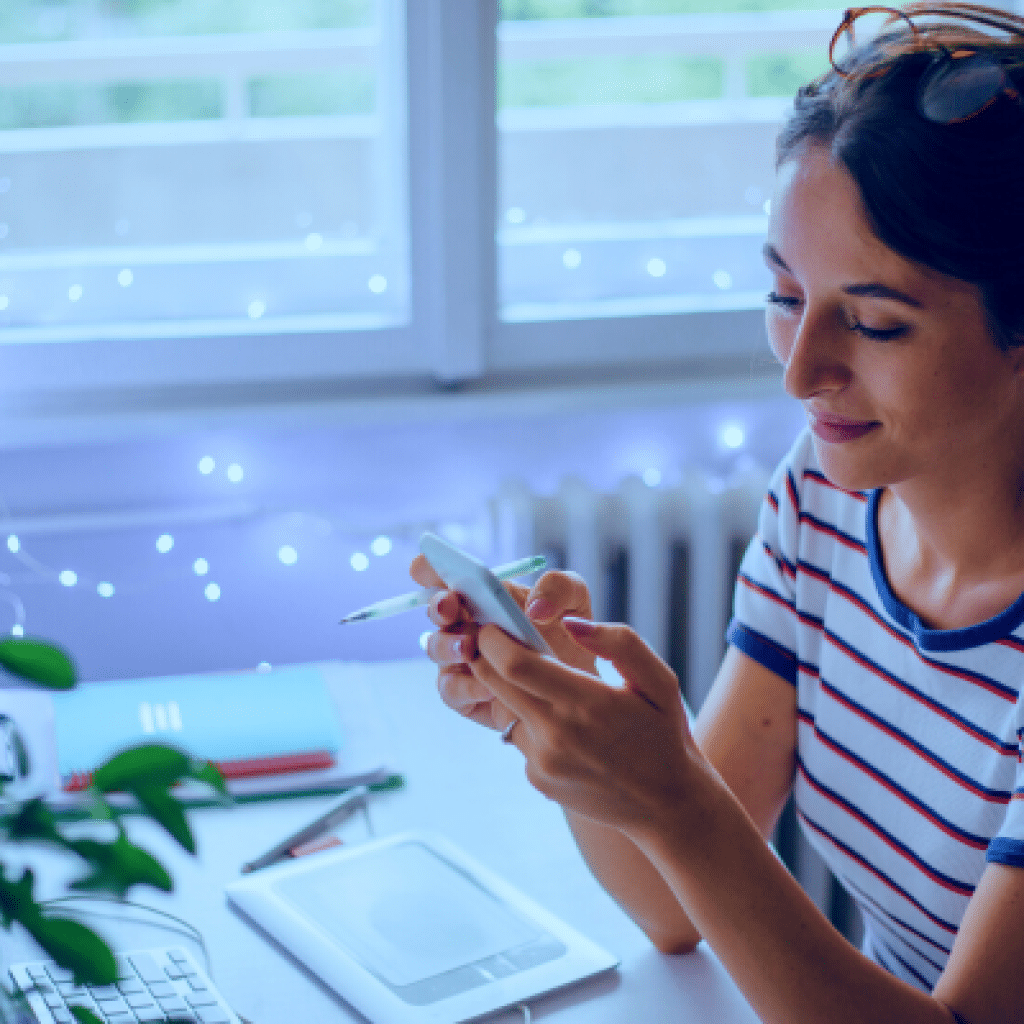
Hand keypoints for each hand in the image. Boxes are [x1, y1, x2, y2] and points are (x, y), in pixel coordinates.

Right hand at [409, 554, 597, 730]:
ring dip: (447, 644)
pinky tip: (488, 686)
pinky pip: (451, 690)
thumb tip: (534, 608)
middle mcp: (464, 623)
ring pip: (435, 648)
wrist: (579, 688)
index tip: (428, 568)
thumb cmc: (568, 637)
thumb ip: (559, 587)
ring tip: (469, 647)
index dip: (429, 568)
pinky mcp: (465, 695)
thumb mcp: (574, 602)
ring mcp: (460, 659)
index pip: (442, 574)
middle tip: (451, 606)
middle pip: (434, 609)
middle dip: (437, 605)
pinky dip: (466, 686)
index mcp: (481, 594)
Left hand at [470, 616, 695, 837]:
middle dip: (486, 656)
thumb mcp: (659, 681)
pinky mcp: (538, 780)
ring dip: (512, 692)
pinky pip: (519, 738)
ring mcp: (544, 762)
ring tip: (545, 689)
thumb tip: (571, 622)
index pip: (514, 664)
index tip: (492, 625)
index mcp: (587, 703)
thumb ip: (620, 643)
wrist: (668, 805)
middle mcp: (557, 735)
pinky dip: (530, 724)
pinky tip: (564, 729)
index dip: (493, 639)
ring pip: (505, 710)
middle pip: (494, 683)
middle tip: (496, 641)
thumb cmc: (664, 733)